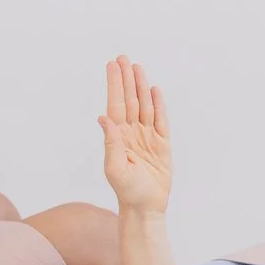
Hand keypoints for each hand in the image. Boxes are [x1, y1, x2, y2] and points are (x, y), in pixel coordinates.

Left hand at [98, 54, 171, 213]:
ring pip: (144, 106)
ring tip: (137, 67)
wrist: (146, 207)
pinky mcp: (162, 144)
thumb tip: (103, 118)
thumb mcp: (115, 168)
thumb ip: (111, 142)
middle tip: (123, 58)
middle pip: (129, 100)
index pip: (116, 105)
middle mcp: (131, 133)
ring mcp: (147, 137)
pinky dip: (158, 104)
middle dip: (126, 79)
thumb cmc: (127, 191)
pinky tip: (154, 90)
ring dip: (141, 86)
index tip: (112, 66)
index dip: (114, 85)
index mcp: (118, 137)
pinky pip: (161, 120)